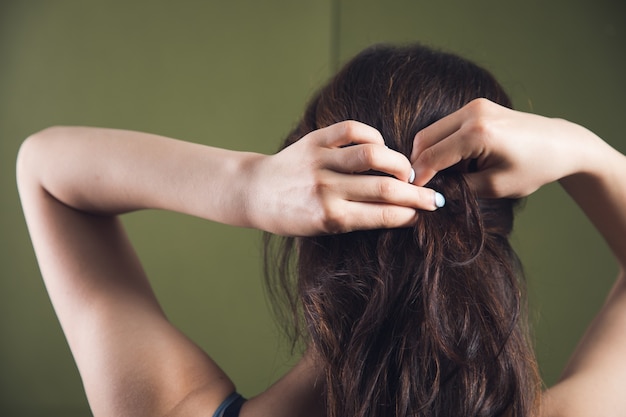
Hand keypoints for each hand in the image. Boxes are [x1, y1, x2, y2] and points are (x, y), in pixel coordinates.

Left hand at [246, 121, 442, 235]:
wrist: (255, 192)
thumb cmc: (291, 216)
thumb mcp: (323, 228)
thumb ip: (358, 219)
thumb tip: (401, 213)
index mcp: (329, 217)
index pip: (382, 214)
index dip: (410, 213)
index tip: (426, 212)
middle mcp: (326, 188)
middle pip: (384, 187)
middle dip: (416, 193)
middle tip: (434, 195)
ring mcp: (319, 162)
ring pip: (373, 155)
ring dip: (399, 163)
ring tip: (408, 170)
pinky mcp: (314, 140)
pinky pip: (352, 130)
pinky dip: (373, 136)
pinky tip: (381, 147)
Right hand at [410, 98, 595, 197]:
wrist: (560, 144)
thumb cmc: (533, 168)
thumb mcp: (494, 187)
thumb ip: (459, 187)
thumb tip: (433, 189)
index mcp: (478, 134)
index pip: (432, 157)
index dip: (418, 178)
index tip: (411, 194)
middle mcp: (473, 113)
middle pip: (424, 139)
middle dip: (417, 163)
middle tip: (420, 186)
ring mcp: (473, 106)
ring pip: (431, 131)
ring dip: (428, 153)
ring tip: (439, 176)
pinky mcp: (475, 106)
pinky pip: (445, 126)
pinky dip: (441, 144)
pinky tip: (453, 162)